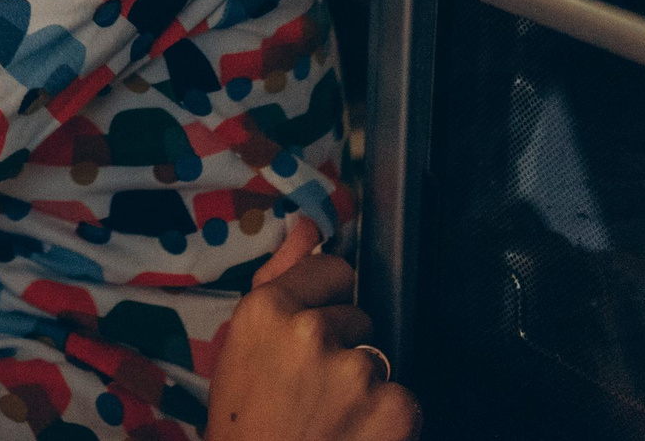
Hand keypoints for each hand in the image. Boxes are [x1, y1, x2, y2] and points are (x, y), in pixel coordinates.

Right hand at [204, 215, 420, 440]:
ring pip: (381, 360)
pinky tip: (354, 439)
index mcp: (267, 310)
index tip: (311, 338)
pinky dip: (386, 422)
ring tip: (331, 422)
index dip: (325, 304)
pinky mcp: (396, 406)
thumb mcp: (242, 347)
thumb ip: (279, 277)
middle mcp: (312, 330)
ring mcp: (358, 369)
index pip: (332, 270)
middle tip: (311, 394)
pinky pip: (403, 397)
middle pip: (359, 317)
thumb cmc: (244, 425)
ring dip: (365, 388)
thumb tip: (306, 226)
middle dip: (344, 349)